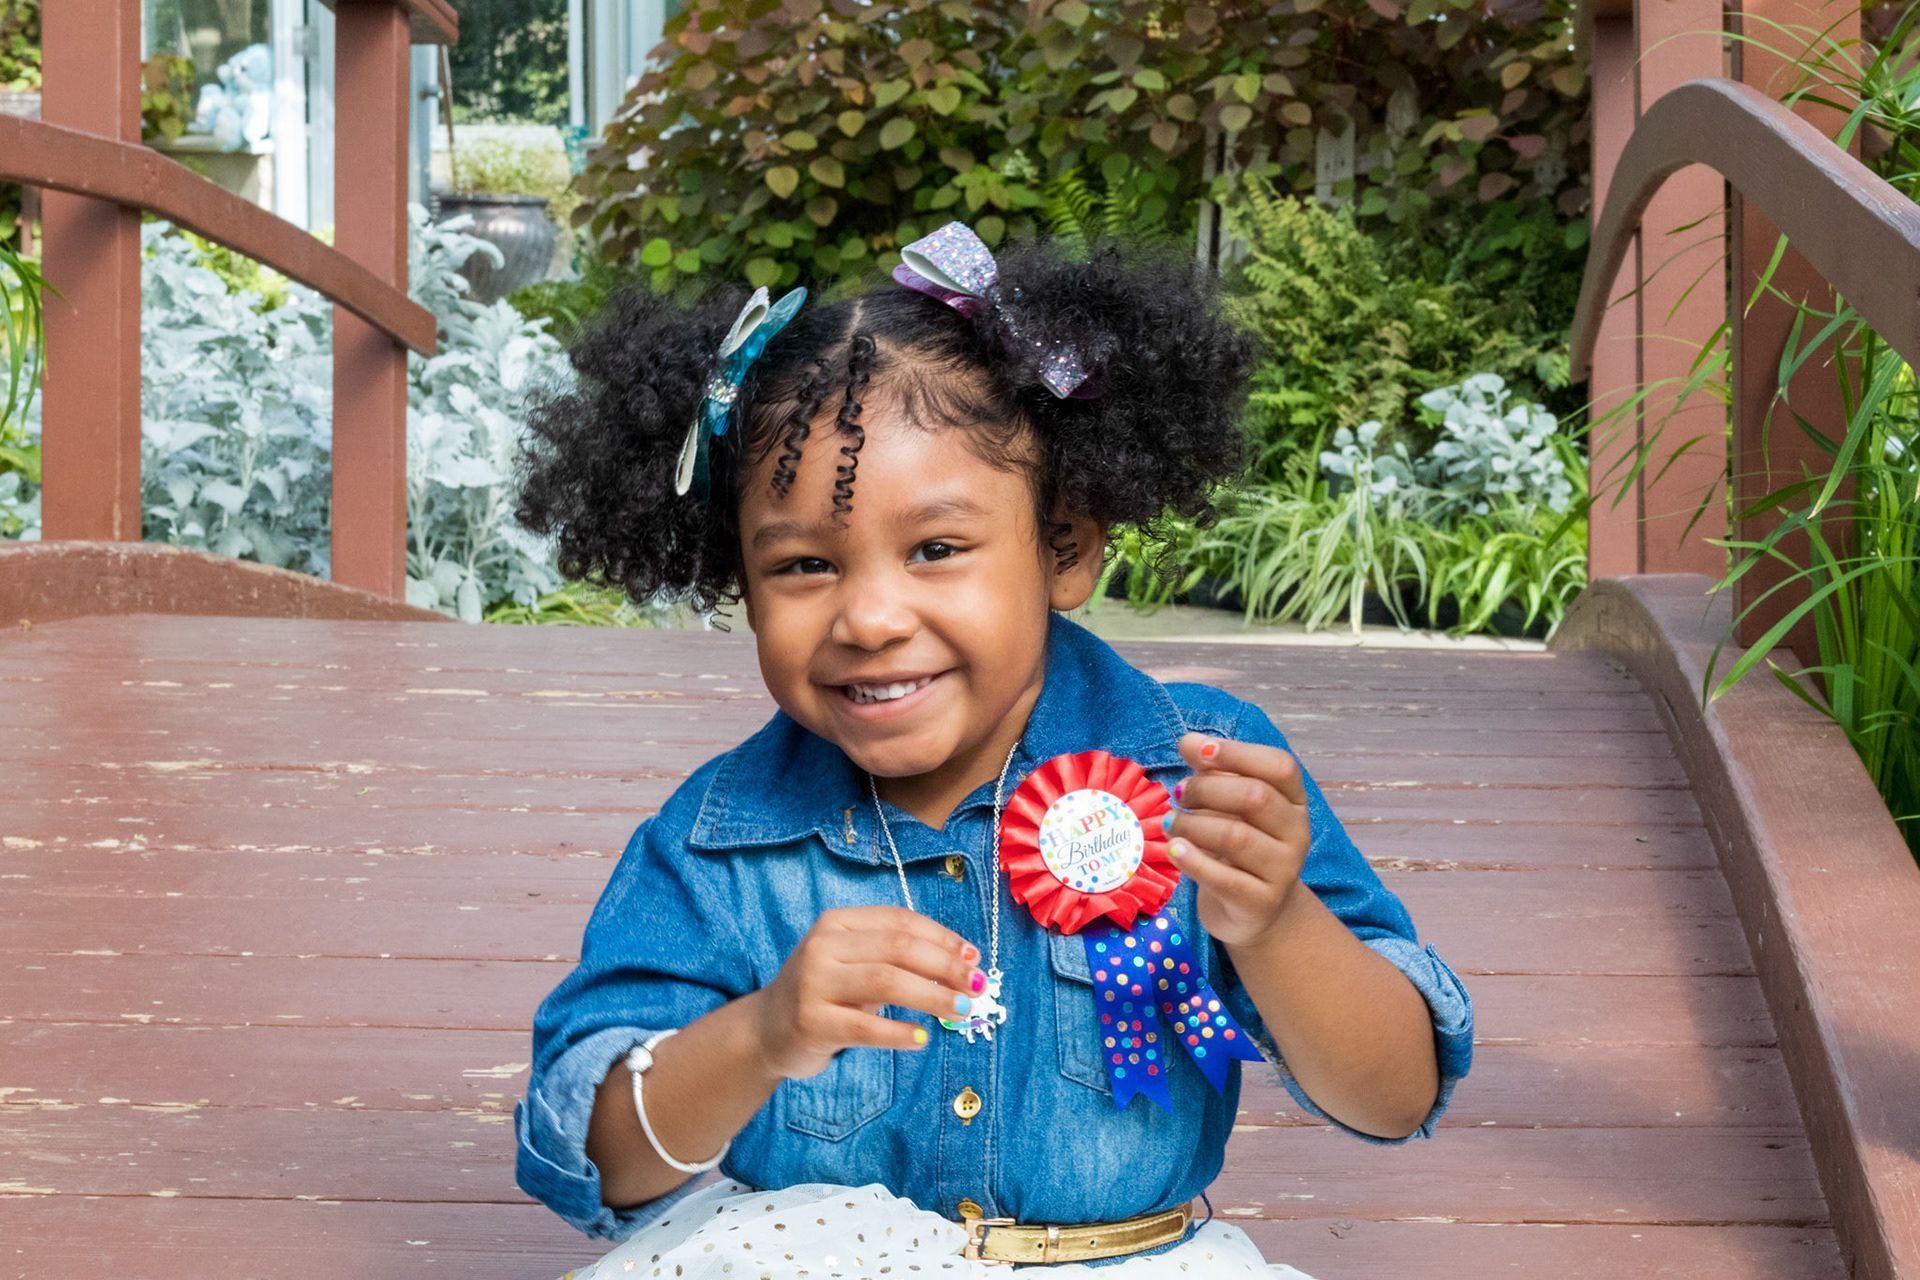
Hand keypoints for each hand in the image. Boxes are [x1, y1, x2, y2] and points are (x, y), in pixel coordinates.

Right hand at [749, 906, 983, 1081]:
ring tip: (962, 1010)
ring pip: (886, 982)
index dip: (942, 938)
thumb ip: (899, 958)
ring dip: (932, 996)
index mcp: (838, 923)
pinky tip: (923, 1038)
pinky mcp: (811, 1022)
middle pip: (898, 949)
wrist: (766, 1030)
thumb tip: (966, 961)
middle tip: (977, 986)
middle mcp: (823, 946)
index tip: (973, 957)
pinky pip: (866, 1027)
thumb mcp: (855, 963)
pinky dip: (900, 1032)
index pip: (900, 921)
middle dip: (945, 966)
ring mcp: (814, 983)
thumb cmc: (826, 994)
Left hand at [1161, 731, 1311, 948]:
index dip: (1238, 753)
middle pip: (1256, 797)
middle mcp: (1296, 832)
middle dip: (1208, 789)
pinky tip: (1174, 849)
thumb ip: (1213, 771)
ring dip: (1193, 825)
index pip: (1280, 766)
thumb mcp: (1228, 805)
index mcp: (1294, 799)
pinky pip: (1226, 879)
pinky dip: (1194, 861)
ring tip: (1169, 823)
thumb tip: (1189, 741)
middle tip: (1178, 793)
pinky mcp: (1262, 903)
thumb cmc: (1238, 847)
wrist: (1253, 910)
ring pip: (1237, 837)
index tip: (1199, 751)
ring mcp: (1284, 870)